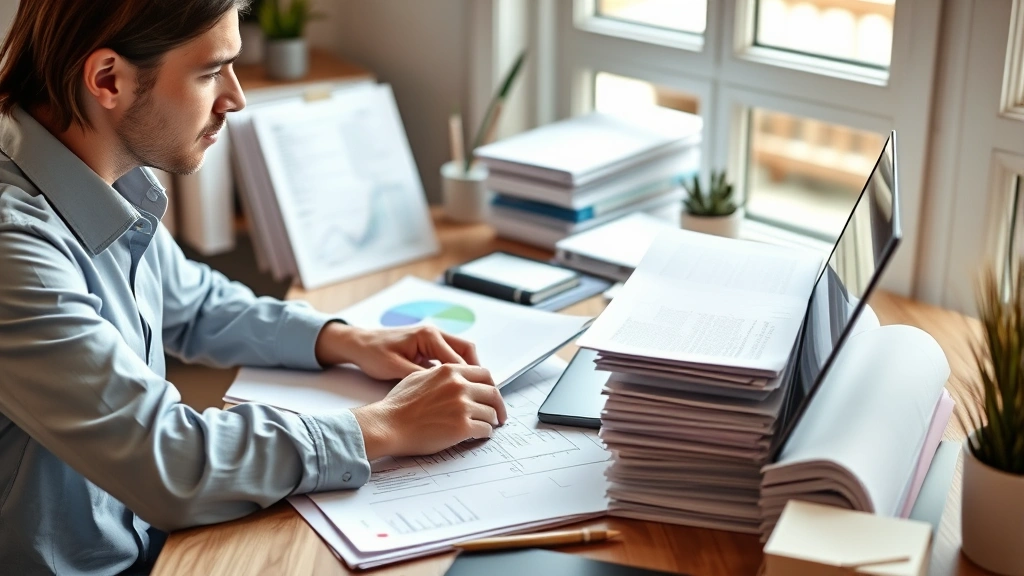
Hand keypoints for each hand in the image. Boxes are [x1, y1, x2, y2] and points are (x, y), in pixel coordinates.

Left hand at [315, 323, 479, 379]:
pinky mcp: (427, 346)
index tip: (479, 395)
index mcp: (428, 336)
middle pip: (466, 350)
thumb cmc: (373, 354)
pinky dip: (455, 371)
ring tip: (473, 392)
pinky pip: (448, 357)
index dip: (470, 378)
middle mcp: (434, 333)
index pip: (459, 358)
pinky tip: (455, 387)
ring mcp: (431, 338)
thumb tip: (444, 390)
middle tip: (483, 393)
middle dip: (476, 372)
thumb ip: (421, 377)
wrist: (357, 343)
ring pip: (460, 353)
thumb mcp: (396, 369)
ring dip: (467, 371)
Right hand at [351, 364, 506, 458]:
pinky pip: (485, 429)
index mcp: (450, 371)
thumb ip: (441, 374)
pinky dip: (485, 433)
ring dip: (491, 420)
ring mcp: (462, 406)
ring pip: (490, 412)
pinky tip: (479, 435)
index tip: (491, 395)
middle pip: (492, 393)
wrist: (387, 424)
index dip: (491, 386)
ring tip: (488, 425)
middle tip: (500, 414)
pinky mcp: (462, 427)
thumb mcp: (419, 376)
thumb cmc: (397, 404)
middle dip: (499, 405)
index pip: (484, 374)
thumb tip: (455, 378)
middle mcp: (459, 386)